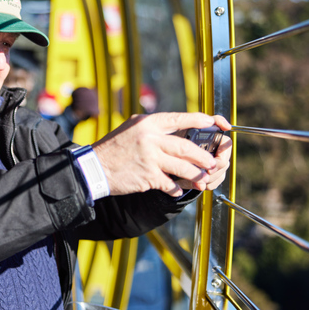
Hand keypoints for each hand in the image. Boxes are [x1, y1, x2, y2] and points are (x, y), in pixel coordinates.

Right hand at [92, 112, 231, 196]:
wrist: (94, 168)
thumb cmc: (113, 148)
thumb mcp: (131, 128)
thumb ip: (152, 127)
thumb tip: (176, 127)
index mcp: (148, 123)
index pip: (180, 119)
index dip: (200, 120)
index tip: (214, 123)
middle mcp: (150, 139)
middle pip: (187, 147)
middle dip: (203, 157)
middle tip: (211, 163)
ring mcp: (150, 158)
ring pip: (184, 167)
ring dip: (196, 175)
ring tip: (202, 180)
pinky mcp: (148, 177)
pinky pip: (171, 183)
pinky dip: (176, 188)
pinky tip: (177, 190)